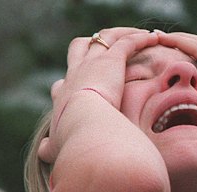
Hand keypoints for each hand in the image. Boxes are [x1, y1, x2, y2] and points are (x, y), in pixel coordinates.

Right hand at [40, 28, 158, 162]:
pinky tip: (153, 38)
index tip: (80, 86)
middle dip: (91, 46)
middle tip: (108, 50)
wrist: (86, 128)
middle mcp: (75, 75)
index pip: (63, 82)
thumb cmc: (75, 141)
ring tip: (138, 36)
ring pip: (104, 38)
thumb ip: (50, 148)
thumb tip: (44, 151)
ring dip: (121, 34)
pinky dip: (140, 38)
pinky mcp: (111, 61)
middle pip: (78, 48)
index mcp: (64, 96)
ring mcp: (92, 64)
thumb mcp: (58, 145)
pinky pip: (127, 42)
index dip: (71, 81)